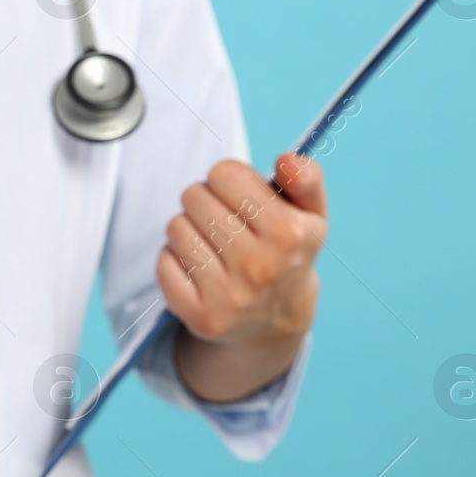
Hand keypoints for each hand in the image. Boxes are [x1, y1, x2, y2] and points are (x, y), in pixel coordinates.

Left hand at [156, 154, 327, 402]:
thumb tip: (286, 160)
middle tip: (221, 218)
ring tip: (210, 241)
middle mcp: (260, 267)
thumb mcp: (311, 213)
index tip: (238, 195)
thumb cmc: (288, 251)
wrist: (278, 317)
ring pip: (176, 227)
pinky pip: (164, 262)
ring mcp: (229, 296)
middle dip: (204, 199)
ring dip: (188, 227)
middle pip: (195, 196)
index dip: (227, 178)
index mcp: (288, 234)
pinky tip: (198, 267)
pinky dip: (174, 257)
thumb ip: (306, 178)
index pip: (224, 174)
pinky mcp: (202, 316)